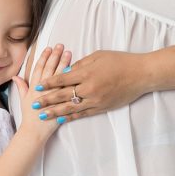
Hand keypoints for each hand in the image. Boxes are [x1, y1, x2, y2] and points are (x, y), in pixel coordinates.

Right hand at [12, 44, 71, 140]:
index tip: (48, 48)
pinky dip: (70, 79)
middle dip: (55, 56)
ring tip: (69, 53)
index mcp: (33, 88)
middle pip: (49, 69)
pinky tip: (76, 70)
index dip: (43, 57)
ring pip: (58, 76)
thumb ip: (21, 87)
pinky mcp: (59, 102)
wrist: (35, 132)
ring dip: (64, 64)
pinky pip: (65, 88)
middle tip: (60, 45)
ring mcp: (51, 95)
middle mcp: (42, 89)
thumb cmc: (29, 117)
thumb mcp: (23, 100)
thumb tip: (15, 76)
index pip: (39, 68)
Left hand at [31, 50, 148, 121]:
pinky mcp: (102, 107)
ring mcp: (95, 100)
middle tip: (34, 104)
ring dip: (55, 112)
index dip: (48, 83)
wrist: (140, 75)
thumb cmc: (120, 61)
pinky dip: (71, 116)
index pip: (62, 79)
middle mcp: (89, 88)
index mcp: (86, 73)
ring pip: (70, 108)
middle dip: (46, 100)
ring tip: (43, 116)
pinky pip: (83, 113)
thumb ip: (81, 64)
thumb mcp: (98, 56)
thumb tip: (67, 70)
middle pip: (63, 95)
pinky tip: (61, 119)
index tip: (37, 87)